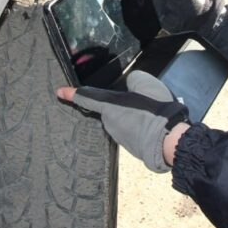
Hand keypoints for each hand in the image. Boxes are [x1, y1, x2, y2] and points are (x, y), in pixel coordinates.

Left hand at [57, 71, 189, 172]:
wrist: (168, 140)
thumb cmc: (155, 110)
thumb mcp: (146, 83)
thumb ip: (134, 81)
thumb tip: (131, 85)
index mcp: (110, 106)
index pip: (86, 97)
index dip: (72, 93)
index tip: (59, 92)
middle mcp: (109, 123)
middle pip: (110, 109)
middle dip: (121, 105)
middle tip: (141, 102)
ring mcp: (118, 137)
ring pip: (122, 120)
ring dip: (132, 116)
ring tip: (151, 113)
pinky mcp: (128, 146)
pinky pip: (131, 131)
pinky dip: (139, 126)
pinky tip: (153, 124)